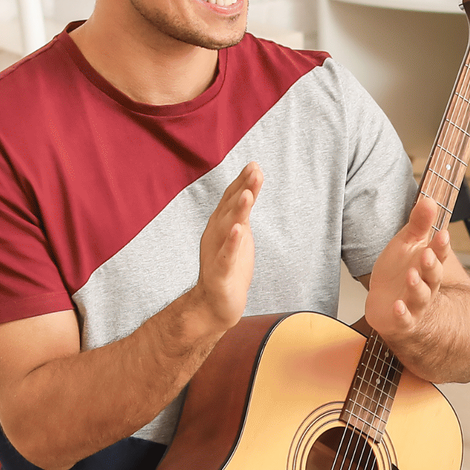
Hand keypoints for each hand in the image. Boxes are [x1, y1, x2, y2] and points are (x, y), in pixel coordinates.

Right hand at [195, 163, 261, 328]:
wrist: (215, 305)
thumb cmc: (229, 268)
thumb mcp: (239, 235)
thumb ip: (241, 213)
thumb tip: (248, 188)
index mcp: (220, 226)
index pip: (231, 199)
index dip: (242, 182)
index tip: (254, 164)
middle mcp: (215, 235)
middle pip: (230, 208)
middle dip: (242, 188)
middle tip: (255, 170)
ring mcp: (217, 253)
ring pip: (227, 228)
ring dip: (237, 210)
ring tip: (247, 194)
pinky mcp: (221, 272)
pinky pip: (226, 255)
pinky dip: (232, 242)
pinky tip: (239, 230)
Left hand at [363, 197, 454, 348]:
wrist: (385, 304)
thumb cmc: (399, 273)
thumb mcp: (406, 244)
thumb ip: (419, 224)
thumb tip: (429, 200)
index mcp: (428, 264)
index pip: (438, 254)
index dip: (440, 246)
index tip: (442, 234)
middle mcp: (426, 284)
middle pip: (433, 276)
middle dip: (431, 265)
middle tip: (427, 255)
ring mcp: (414, 303)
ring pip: (422, 296)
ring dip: (418, 287)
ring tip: (412, 276)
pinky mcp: (401, 320)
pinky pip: (404, 319)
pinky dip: (402, 314)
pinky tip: (397, 306)